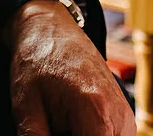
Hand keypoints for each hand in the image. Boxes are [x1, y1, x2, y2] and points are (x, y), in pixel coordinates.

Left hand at [1, 0, 135, 135]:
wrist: (49, 27)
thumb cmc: (36, 62)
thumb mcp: (26, 109)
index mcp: (96, 113)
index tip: (51, 134)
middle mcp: (120, 116)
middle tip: (51, 126)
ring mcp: (127, 116)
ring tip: (59, 124)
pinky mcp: (125, 116)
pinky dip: (93, 135)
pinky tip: (71, 125)